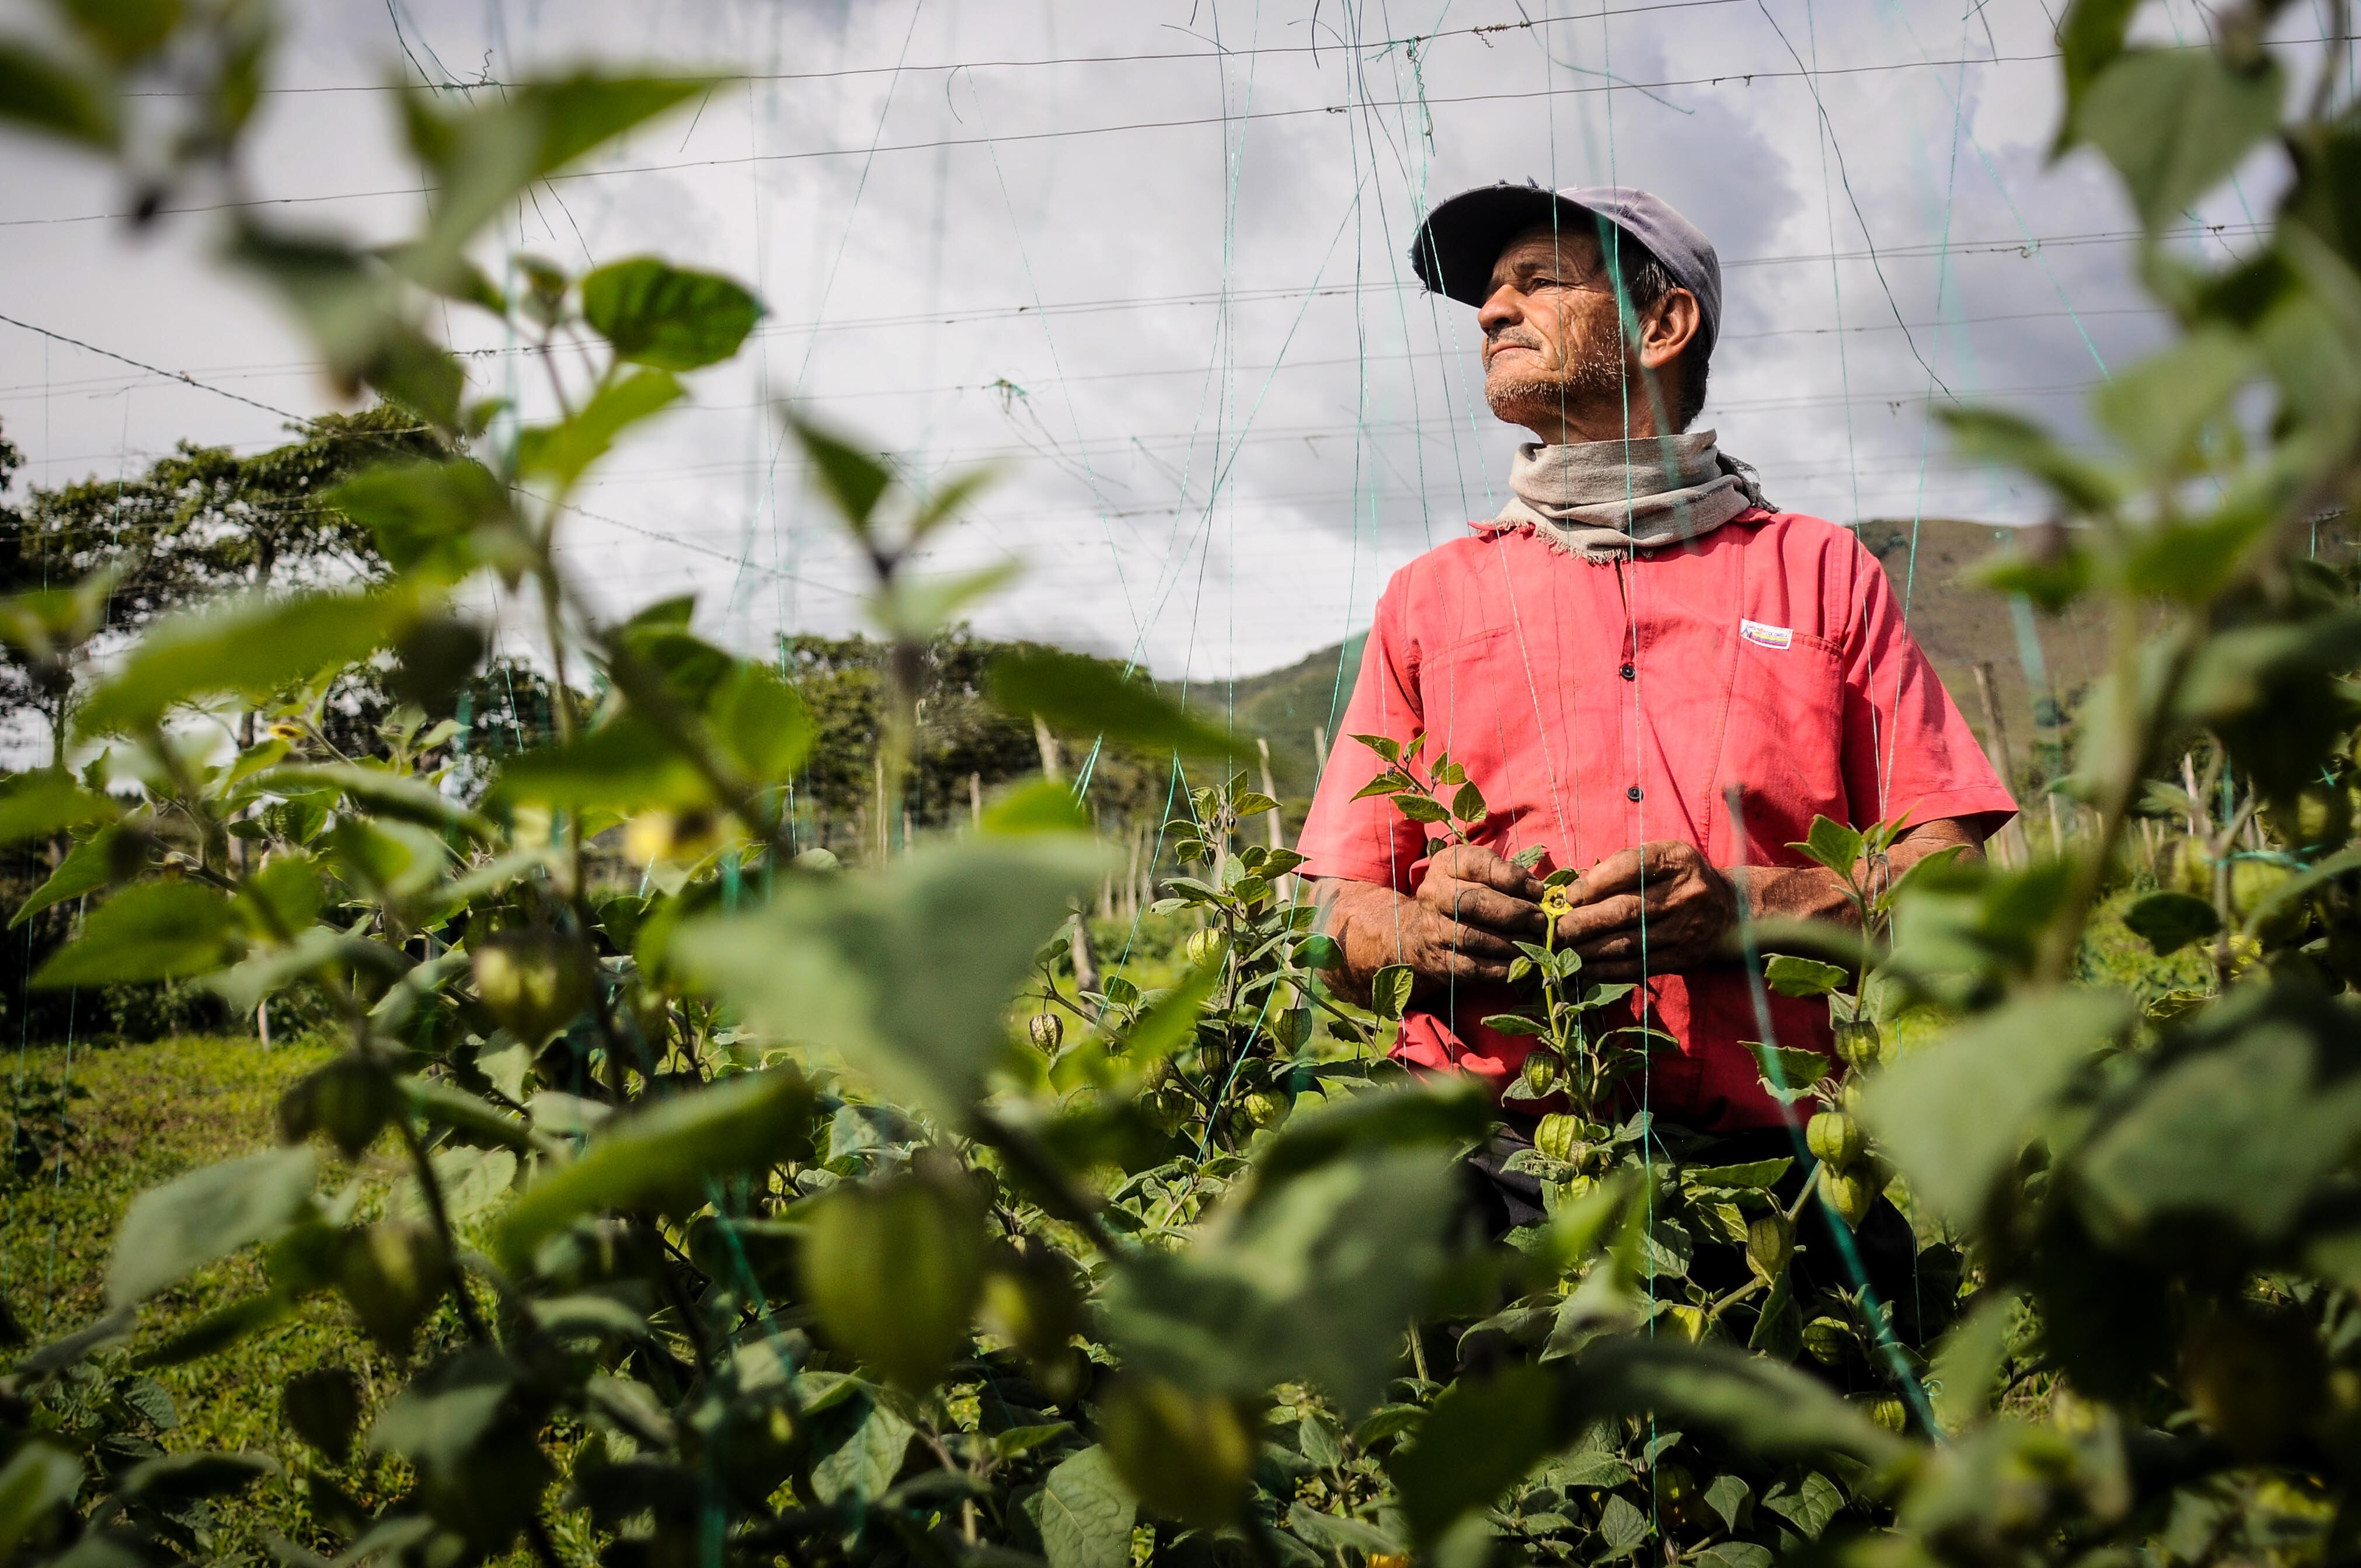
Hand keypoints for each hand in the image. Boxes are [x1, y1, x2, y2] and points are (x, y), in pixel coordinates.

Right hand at [1396, 844, 1547, 990]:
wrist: (1420, 934)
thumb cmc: (1463, 896)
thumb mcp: (1477, 873)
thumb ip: (1505, 875)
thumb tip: (1538, 892)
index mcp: (1446, 865)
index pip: (1478, 865)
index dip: (1512, 878)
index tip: (1538, 891)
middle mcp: (1434, 894)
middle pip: (1472, 902)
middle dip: (1513, 912)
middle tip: (1539, 920)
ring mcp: (1434, 929)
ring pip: (1473, 937)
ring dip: (1510, 942)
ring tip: (1534, 943)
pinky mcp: (1440, 961)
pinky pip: (1472, 967)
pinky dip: (1500, 968)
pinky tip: (1521, 964)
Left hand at [1554, 840, 1736, 979]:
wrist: (1731, 910)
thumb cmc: (1681, 878)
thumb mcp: (1662, 857)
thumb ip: (1622, 866)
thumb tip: (1574, 889)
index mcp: (1677, 860)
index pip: (1632, 866)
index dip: (1595, 882)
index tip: (1568, 896)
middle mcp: (1685, 894)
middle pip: (1626, 909)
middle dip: (1584, 921)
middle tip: (1554, 930)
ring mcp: (1685, 929)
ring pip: (1629, 943)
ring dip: (1589, 949)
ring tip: (1562, 949)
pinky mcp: (1683, 958)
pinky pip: (1639, 966)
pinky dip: (1608, 970)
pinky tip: (1585, 967)